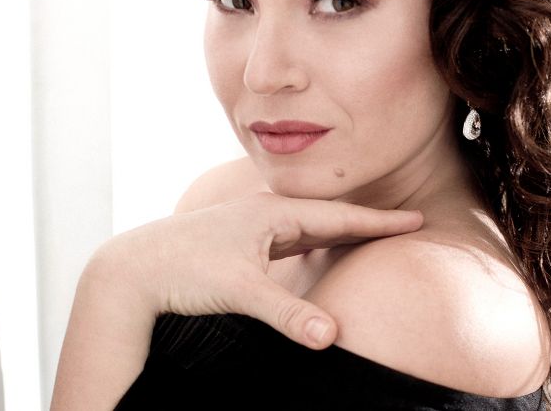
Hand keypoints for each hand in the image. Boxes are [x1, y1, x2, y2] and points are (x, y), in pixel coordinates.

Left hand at [92, 192, 423, 348]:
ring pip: (308, 227)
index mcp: (273, 214)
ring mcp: (251, 228)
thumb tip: (331, 335)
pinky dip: (312, 244)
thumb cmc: (184, 269)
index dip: (379, 221)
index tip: (416, 218)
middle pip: (329, 216)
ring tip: (368, 234)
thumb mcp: (240, 290)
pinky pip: (289, 240)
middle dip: (366, 221)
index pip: (339, 216)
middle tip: (403, 224)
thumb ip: (287, 312)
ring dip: (339, 231)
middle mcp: (265, 214)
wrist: (133, 269)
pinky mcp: (239, 244)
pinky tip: (314, 251)